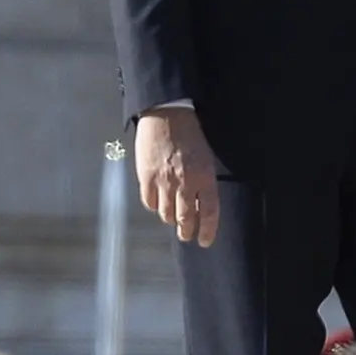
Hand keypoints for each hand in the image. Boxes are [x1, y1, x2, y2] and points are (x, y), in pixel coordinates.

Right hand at [135, 107, 220, 246]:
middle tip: (186, 235)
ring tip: (172, 218)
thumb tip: (200, 207)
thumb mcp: (206, 159)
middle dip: (186, 232)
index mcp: (205, 178)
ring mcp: (164, 181)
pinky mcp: (146, 177)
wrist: (166, 114)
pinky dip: (153, 206)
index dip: (207, 231)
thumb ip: (204, 183)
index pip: (209, 214)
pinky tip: (157, 203)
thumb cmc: (190, 134)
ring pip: (166, 214)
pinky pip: (149, 202)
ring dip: (170, 219)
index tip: (205, 241)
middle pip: (185, 219)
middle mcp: (185, 183)